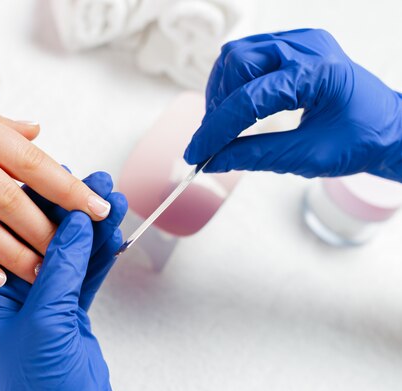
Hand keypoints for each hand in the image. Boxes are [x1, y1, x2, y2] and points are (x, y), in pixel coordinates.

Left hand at [0, 172, 126, 390]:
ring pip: (70, 253)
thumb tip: (73, 222)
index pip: (8, 232)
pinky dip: (102, 254)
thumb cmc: (39, 388)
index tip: (59, 176)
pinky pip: (86, 273)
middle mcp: (12, 291)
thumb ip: (60, 267)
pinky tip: (116, 233)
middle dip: (72, 210)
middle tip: (98, 185)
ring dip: (94, 228)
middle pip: (43, 236)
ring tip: (115, 202)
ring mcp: (42, 300)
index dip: (34, 200)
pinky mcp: (67, 310)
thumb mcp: (46, 321)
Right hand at [184, 29, 401, 180]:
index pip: (249, 98)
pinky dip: (234, 81)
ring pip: (237, 54)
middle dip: (218, 103)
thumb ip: (256, 155)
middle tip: (213, 139)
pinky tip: (237, 105)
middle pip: (237, 62)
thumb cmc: (360, 140)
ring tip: (224, 123)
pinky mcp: (293, 45)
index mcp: (319, 72)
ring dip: (222, 89)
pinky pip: (248, 54)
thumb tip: (213, 160)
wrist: (388, 127)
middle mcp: (308, 46)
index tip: (196, 153)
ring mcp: (300, 41)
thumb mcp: (308, 156)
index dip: (216, 129)